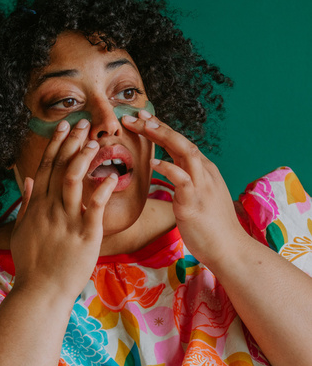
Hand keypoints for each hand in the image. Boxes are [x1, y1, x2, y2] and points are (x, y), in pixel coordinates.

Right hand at [10, 120, 117, 297]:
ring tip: (96, 142)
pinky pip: (96, 208)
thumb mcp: (21, 231)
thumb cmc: (31, 264)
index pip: (46, 167)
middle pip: (60, 168)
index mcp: (38, 207)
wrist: (40, 292)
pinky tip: (112, 175)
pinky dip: (103, 190)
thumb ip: (27, 203)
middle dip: (72, 143)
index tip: (65, 127)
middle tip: (85, 124)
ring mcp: (68, 222)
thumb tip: (29, 180)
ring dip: (85, 159)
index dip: (56, 145)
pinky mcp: (86, 236)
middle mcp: (51, 209)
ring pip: (74, 181)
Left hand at [122, 110, 248, 267]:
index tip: (142, 117)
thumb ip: (186, 180)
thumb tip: (170, 169)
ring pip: (185, 152)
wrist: (230, 249)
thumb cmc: (211, 226)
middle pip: (181, 141)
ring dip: (163, 137)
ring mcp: (202, 187)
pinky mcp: (194, 204)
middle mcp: (205, 173)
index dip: (162, 128)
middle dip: (157, 126)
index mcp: (204, 170)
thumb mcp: (198, 196)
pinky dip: (168, 168)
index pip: (181, 142)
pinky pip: (182, 180)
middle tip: (134, 116)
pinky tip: (153, 162)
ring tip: (143, 126)